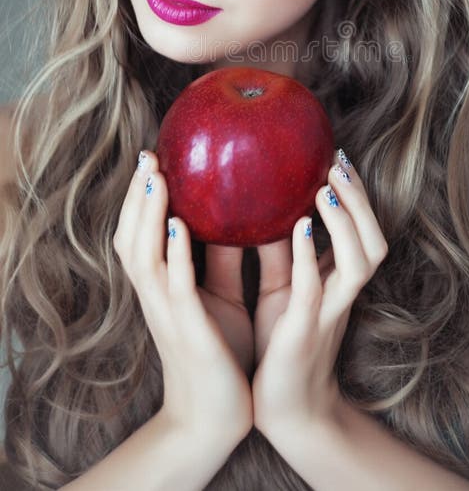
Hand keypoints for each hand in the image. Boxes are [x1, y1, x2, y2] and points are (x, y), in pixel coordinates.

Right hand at [113, 150, 252, 443]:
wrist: (215, 418)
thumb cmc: (218, 354)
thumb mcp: (219, 297)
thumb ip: (218, 261)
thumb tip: (231, 216)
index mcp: (163, 289)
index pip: (139, 236)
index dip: (139, 201)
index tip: (151, 160)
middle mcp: (157, 297)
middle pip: (131, 239)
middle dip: (136, 198)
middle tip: (148, 157)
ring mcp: (169, 313)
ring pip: (144, 256)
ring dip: (147, 215)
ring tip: (155, 178)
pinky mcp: (188, 330)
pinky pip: (175, 286)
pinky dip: (173, 254)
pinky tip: (176, 226)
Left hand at [251, 150, 388, 436]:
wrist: (285, 412)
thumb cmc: (281, 344)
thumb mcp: (280, 288)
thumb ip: (280, 251)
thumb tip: (265, 205)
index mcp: (336, 281)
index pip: (361, 230)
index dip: (357, 194)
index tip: (338, 156)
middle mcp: (341, 293)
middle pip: (373, 240)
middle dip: (361, 200)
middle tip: (338, 162)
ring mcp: (329, 312)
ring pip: (359, 262)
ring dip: (347, 222)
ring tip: (327, 187)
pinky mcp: (306, 331)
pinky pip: (316, 290)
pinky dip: (310, 256)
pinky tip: (301, 227)